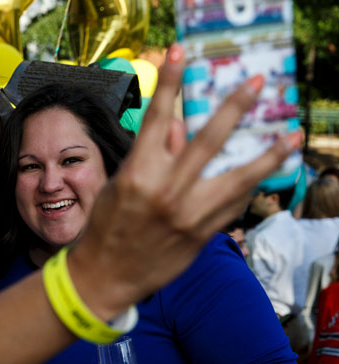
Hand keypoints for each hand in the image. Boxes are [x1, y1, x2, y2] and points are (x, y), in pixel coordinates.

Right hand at [0, 45, 300, 363]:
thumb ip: (151, 156)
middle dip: (236, 107)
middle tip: (257, 83)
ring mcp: (189, 216)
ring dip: (269, 156)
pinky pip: (232, 206)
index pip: (157, 117)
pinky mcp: (203, 236)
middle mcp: (166, 191)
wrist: (104, 276)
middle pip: (210, 140)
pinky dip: (245, 189)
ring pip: (239, 178)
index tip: (179, 52)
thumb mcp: (118, 184)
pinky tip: (260, 176)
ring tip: (292, 138)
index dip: (170, 81)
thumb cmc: (105, 227)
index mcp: (138, 173)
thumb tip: (179, 129)